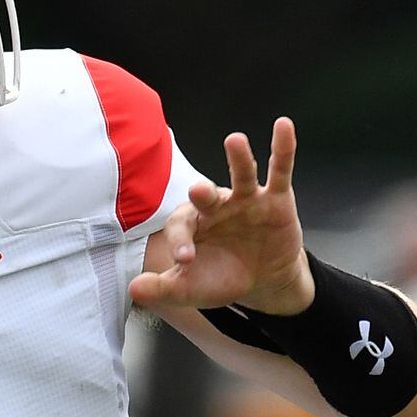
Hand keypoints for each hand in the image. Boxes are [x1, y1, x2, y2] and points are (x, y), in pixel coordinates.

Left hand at [127, 119, 313, 314]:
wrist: (263, 282)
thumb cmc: (221, 277)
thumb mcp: (190, 289)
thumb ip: (163, 288)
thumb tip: (133, 290)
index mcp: (191, 224)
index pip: (180, 225)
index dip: (180, 241)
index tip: (185, 260)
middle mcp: (216, 206)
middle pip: (205, 195)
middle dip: (202, 193)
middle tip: (198, 191)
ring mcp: (246, 200)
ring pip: (241, 175)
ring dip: (239, 158)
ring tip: (235, 140)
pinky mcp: (277, 199)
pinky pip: (279, 170)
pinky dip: (283, 148)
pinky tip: (283, 126)